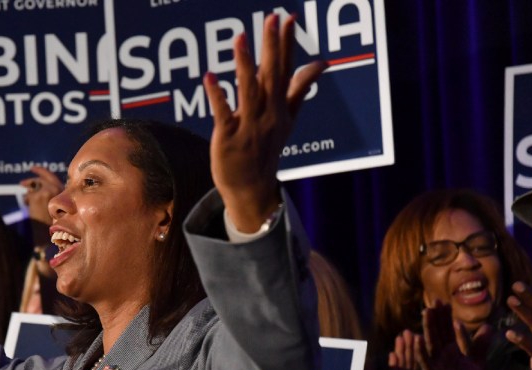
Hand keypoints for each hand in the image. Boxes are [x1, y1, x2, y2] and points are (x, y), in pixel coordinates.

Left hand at [21, 166, 63, 248]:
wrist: (42, 234)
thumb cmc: (48, 225)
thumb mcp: (54, 209)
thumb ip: (50, 197)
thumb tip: (34, 187)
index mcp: (66, 194)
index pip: (54, 178)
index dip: (44, 173)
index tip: (35, 169)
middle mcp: (59, 190)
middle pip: (45, 177)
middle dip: (36, 174)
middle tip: (27, 175)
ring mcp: (49, 192)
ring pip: (36, 185)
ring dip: (30, 191)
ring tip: (27, 199)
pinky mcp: (39, 195)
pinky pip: (30, 193)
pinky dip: (27, 200)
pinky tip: (28, 206)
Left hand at [203, 13, 326, 231]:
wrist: (251, 188)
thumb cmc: (266, 149)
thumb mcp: (287, 120)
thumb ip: (299, 89)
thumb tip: (321, 64)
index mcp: (281, 107)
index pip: (287, 69)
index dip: (287, 44)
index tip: (289, 18)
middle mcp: (268, 114)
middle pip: (272, 76)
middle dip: (272, 47)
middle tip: (272, 18)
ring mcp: (249, 126)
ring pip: (249, 91)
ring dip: (244, 64)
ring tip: (239, 38)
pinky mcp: (228, 138)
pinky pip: (223, 113)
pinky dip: (217, 95)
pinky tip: (210, 75)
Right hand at [414, 301, 490, 369]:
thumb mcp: (477, 363)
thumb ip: (481, 345)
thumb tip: (490, 326)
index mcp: (451, 350)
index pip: (447, 330)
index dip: (446, 317)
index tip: (444, 302)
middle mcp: (441, 354)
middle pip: (438, 332)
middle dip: (436, 318)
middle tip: (435, 301)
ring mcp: (435, 363)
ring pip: (431, 342)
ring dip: (428, 328)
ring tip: (426, 312)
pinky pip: (425, 361)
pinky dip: (421, 351)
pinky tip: (418, 340)